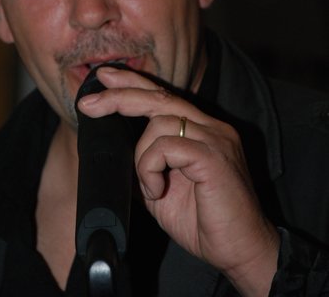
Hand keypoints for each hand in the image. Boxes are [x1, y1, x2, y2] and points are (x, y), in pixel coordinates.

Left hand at [77, 66, 279, 296]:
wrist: (241, 251)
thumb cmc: (205, 222)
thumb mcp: (161, 190)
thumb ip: (143, 166)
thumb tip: (112, 154)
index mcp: (201, 130)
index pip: (164, 96)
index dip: (133, 83)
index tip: (104, 77)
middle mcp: (211, 127)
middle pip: (160, 97)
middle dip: (120, 96)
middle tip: (88, 104)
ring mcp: (215, 138)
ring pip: (159, 122)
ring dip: (141, 156)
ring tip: (150, 187)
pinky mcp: (214, 156)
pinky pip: (168, 146)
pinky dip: (151, 167)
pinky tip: (157, 189)